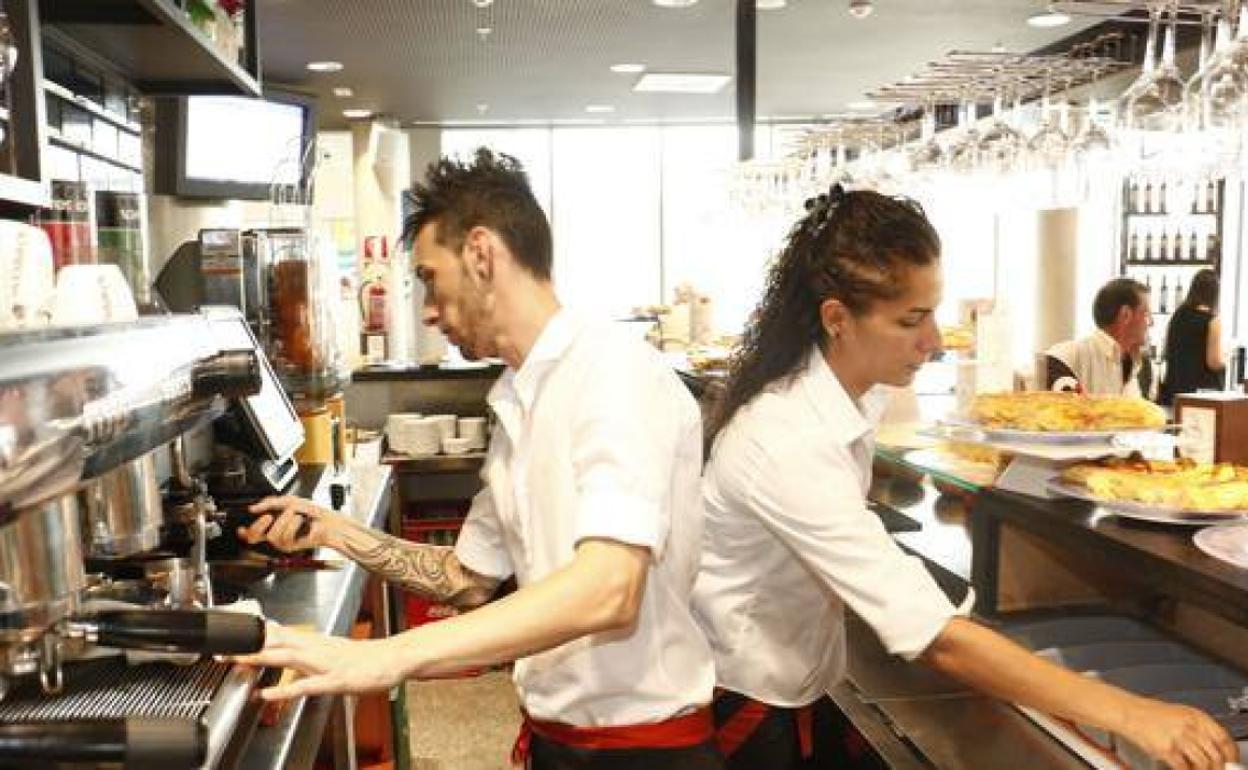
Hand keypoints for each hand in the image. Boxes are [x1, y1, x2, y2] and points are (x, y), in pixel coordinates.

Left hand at [233, 623, 404, 699]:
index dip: (254, 633)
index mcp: (315, 641)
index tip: (230, 633)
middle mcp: (316, 648)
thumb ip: (308, 646)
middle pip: (277, 642)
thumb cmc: (365, 657)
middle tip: (222, 648)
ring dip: (261, 658)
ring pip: (287, 658)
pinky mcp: (335, 680)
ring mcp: (325, 663)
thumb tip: (291, 641)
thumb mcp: (332, 647)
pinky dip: (285, 688)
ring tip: (237, 661)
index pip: (279, 633)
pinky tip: (267, 693)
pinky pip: (306, 685)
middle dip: (249, 645)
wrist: (393, 658)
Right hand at [238, 495, 345, 551]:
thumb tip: (254, 508)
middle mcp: (276, 535)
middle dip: (259, 525)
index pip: (252, 532)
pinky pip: (286, 537)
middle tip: (268, 516)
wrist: (329, 521)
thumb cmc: (312, 512)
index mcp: (272, 524)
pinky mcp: (293, 546)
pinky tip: (302, 522)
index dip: (243, 532)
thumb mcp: (289, 501)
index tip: (241, 528)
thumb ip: (270, 502)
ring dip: (285, 521)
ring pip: (272, 536)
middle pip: (254, 537)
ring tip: (296, 516)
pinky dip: (295, 524)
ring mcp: (283, 542)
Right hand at [1118, 696, 1237, 769]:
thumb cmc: (1152, 714)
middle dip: (1216, 767)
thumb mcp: (1181, 716)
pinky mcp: (1166, 749)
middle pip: (1216, 755)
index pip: (1224, 739)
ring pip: (1203, 764)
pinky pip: (1184, 768)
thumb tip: (1217, 750)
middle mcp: (1189, 726)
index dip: (1230, 754)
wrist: (1128, 712)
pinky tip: (1181, 768)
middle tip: (1212, 769)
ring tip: (1195, 769)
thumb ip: (1200, 730)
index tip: (1230, 762)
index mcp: (1196, 716)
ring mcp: (1178, 737)